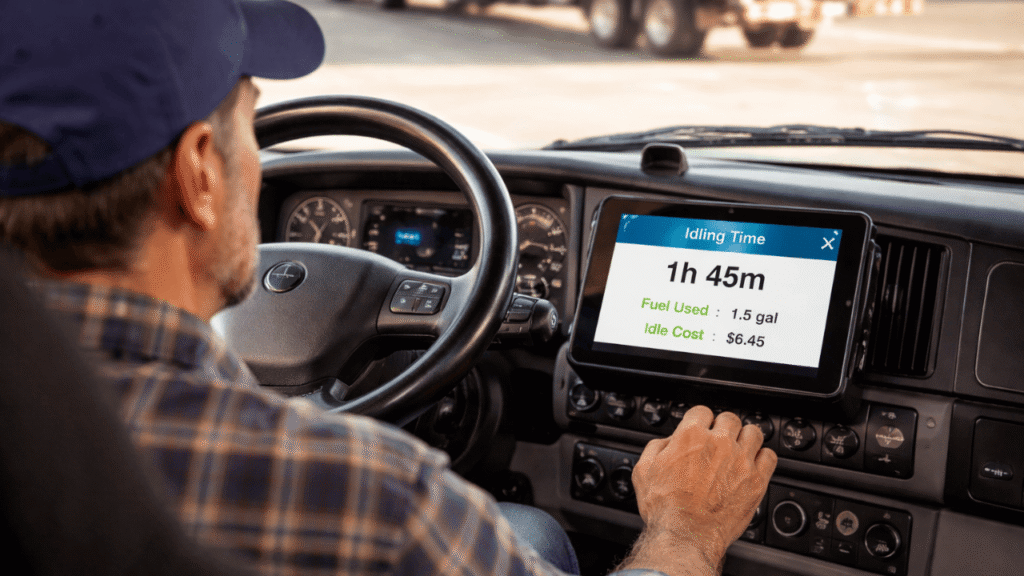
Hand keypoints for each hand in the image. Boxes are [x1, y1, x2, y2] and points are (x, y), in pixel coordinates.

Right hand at [617, 406, 776, 575]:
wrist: (685, 536)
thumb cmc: (665, 508)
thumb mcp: (644, 471)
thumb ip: (657, 447)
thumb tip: (668, 441)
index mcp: (691, 436)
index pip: (702, 411)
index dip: (700, 421)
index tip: (701, 429)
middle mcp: (719, 443)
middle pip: (730, 419)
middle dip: (723, 428)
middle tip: (719, 442)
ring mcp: (741, 461)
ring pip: (753, 433)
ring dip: (745, 439)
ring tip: (739, 450)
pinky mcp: (756, 481)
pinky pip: (770, 457)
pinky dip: (762, 458)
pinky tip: (753, 465)